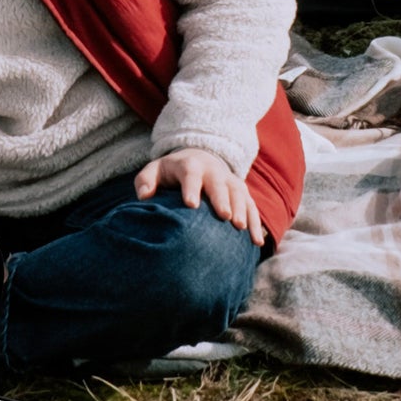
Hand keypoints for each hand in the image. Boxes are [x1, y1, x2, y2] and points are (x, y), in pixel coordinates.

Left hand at [135, 147, 263, 245]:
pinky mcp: (241, 192)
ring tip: (241, 228)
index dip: (191, 188)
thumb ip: (145, 181)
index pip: (190, 176)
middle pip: (219, 184)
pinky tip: (257, 241)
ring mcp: (230, 181)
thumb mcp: (155, 171)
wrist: (198, 159)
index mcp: (190, 166)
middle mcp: (213, 172)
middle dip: (222, 199)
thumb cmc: (171, 172)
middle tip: (224, 216)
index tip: (191, 204)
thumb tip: (143, 197)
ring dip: (241, 210)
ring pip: (239, 194)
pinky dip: (256, 223)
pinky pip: (252, 206)